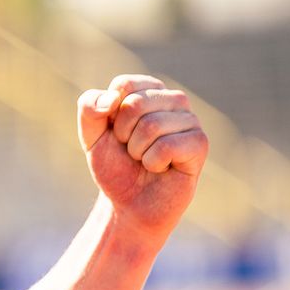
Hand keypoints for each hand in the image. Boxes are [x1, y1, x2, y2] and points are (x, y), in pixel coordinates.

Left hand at [77, 74, 207, 243]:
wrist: (129, 205)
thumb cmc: (115, 167)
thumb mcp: (91, 136)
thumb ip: (89, 109)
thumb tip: (112, 98)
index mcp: (149, 91)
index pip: (124, 84)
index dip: (110, 114)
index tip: (116, 133)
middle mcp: (173, 100)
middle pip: (135, 104)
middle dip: (123, 135)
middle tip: (131, 151)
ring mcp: (190, 121)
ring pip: (152, 125)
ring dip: (138, 151)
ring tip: (145, 160)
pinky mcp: (200, 144)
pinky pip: (167, 146)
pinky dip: (153, 162)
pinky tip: (160, 168)